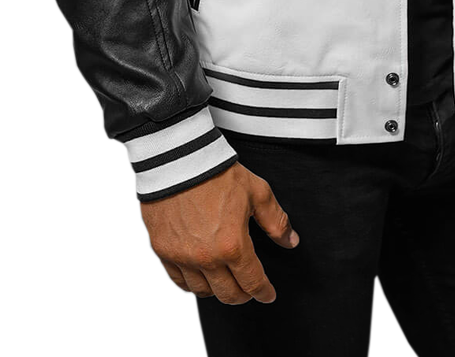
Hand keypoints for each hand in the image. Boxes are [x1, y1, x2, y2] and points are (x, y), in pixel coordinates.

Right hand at [138, 160, 299, 304]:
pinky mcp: (164, 251)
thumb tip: (290, 240)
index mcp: (233, 245)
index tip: (267, 294)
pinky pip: (179, 281)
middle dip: (243, 295)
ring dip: (217, 291)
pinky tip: (200, 276)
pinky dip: (192, 283)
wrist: (180, 160)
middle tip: (248, 289)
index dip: (263, 292)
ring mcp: (183, 257)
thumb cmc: (217, 173)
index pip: (252, 282)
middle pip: (228, 294)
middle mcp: (206, 257)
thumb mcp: (257, 192)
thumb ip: (276, 221)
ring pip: (203, 292)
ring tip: (225, 282)